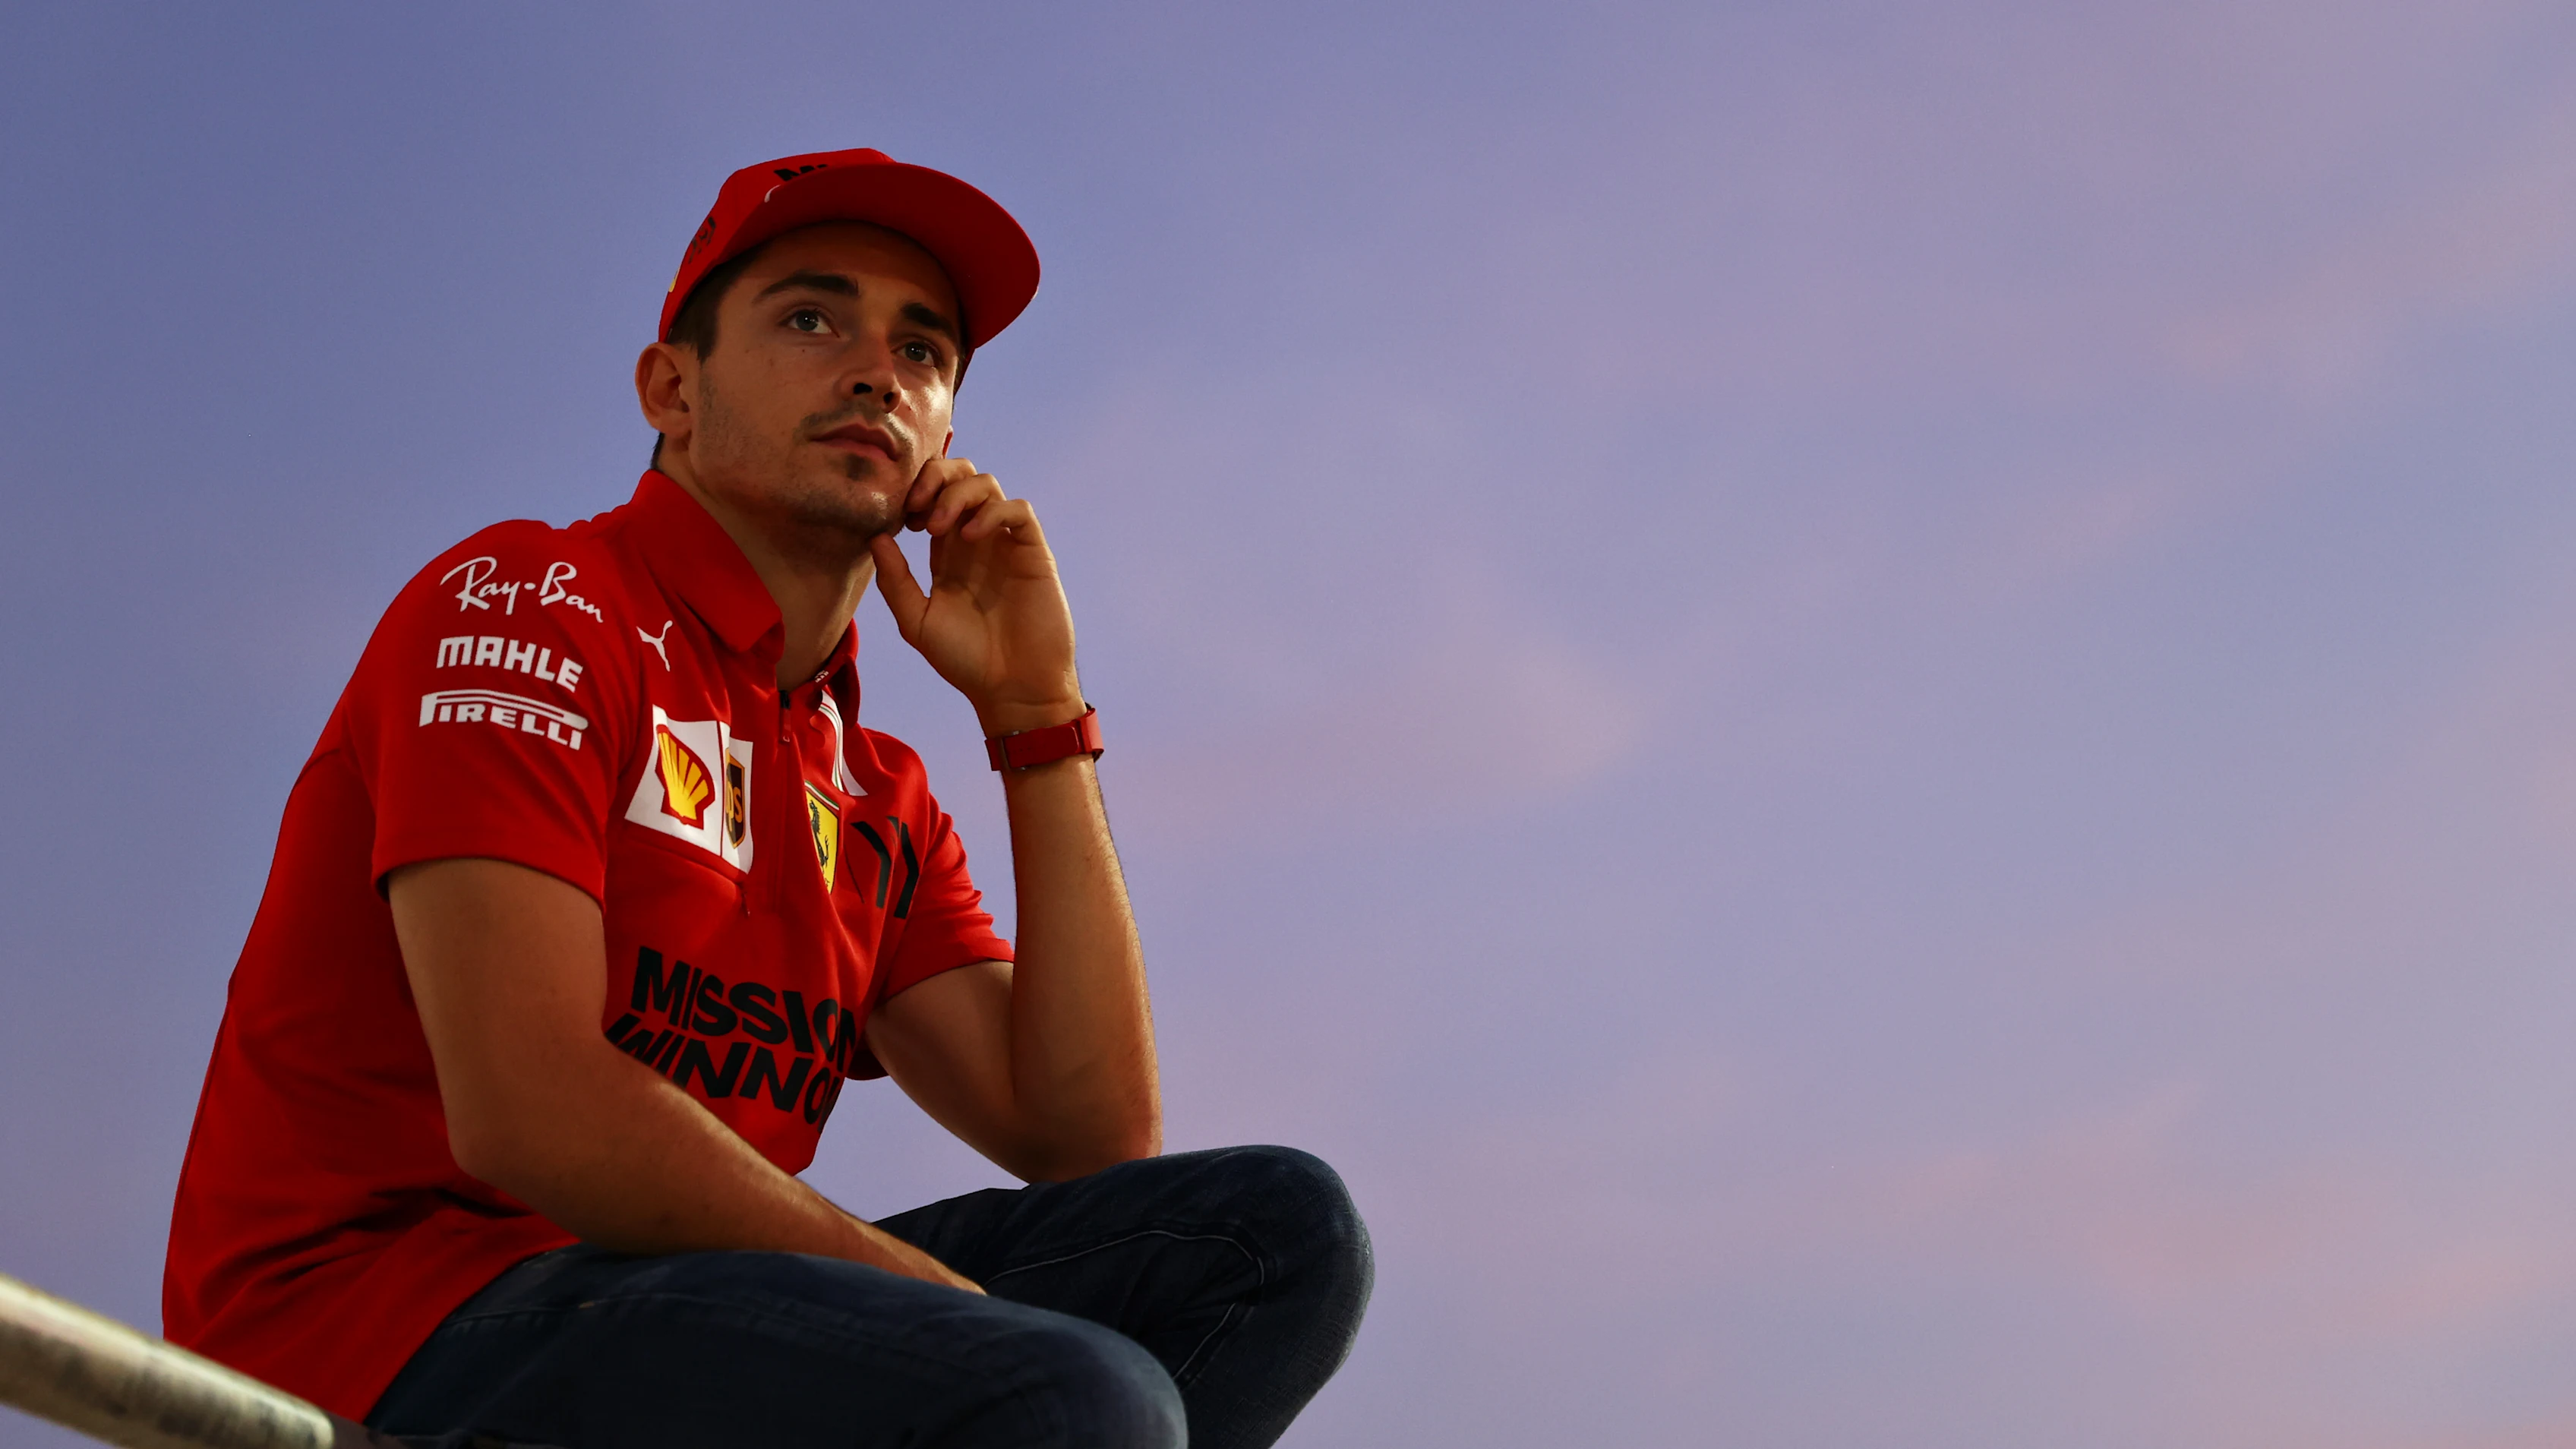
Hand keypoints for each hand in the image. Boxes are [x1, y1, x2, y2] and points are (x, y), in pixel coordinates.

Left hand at [870, 459, 1083, 734]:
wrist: (1012, 688)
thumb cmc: (966, 661)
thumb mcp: (917, 622)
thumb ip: (895, 581)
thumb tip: (874, 536)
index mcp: (947, 555)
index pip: (931, 497)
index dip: (912, 492)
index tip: (896, 516)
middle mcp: (976, 541)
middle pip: (960, 476)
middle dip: (935, 476)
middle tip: (917, 506)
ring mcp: (1005, 544)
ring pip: (987, 485)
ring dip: (958, 494)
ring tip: (939, 526)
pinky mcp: (1032, 552)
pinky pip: (1018, 510)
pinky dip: (993, 513)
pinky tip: (971, 538)